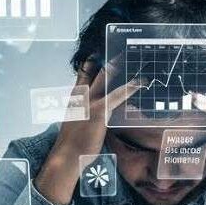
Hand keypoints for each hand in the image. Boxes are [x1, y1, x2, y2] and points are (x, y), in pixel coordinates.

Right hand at [34, 60, 138, 204]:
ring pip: (105, 77)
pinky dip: (129, 88)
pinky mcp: (100, 111)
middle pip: (94, 70)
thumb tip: (93, 114)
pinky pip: (117, 95)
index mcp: (75, 98)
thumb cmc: (72, 144)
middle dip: (106, 59)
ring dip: (117, 67)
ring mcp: (90, 102)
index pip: (83, 73)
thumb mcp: (76, 123)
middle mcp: (81, 96)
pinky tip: (139, 83)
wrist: (66, 155)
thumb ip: (85, 114)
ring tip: (128, 56)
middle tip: (117, 48)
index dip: (91, 61)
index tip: (99, 52)